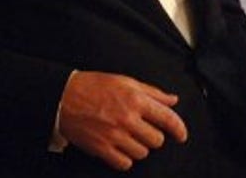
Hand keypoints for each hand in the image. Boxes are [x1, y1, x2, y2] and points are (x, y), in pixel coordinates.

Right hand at [58, 71, 188, 170]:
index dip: (179, 129)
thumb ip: (152, 92)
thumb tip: (172, 100)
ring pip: (142, 153)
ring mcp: (114, 136)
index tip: (182, 135)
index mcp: (136, 100)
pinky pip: (124, 164)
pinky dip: (125, 159)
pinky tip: (121, 149)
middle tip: (144, 130)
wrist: (64, 97)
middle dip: (154, 136)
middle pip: (156, 140)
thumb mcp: (126, 81)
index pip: (168, 118)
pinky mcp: (101, 148)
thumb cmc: (94, 86)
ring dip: (140, 147)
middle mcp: (127, 119)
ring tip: (130, 138)